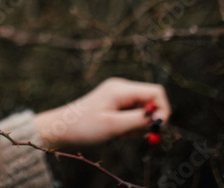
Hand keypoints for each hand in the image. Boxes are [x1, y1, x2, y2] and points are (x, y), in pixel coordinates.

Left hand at [33, 77, 170, 147]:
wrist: (61, 128)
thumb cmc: (84, 126)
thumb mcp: (113, 126)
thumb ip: (138, 120)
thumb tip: (159, 117)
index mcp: (121, 89)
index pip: (156, 93)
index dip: (162, 110)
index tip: (156, 128)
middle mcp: (121, 88)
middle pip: (150, 102)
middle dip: (147, 121)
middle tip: (131, 134)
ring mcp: (118, 95)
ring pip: (142, 110)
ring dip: (137, 126)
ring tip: (119, 134)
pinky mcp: (114, 103)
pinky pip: (132, 114)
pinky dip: (129, 126)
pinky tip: (116, 132)